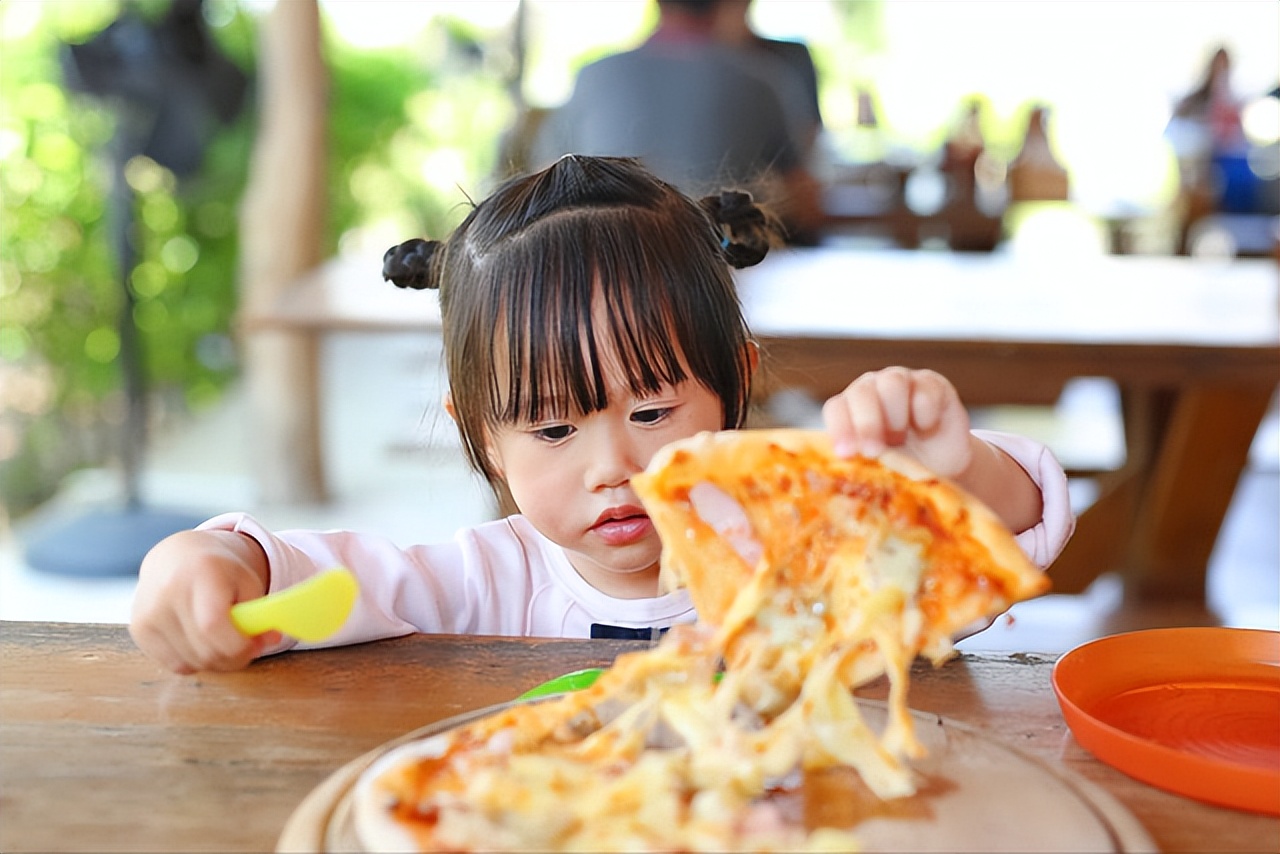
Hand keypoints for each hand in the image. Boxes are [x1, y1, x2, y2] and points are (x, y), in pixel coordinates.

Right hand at [129, 530, 275, 673]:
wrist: (176, 557)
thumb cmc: (220, 571)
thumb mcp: (247, 581)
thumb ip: (260, 612)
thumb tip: (270, 639)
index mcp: (199, 573)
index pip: (212, 625)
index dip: (239, 645)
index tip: (257, 645)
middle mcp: (167, 593)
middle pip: (204, 650)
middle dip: (234, 656)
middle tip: (248, 644)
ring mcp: (148, 612)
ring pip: (192, 663)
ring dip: (216, 660)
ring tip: (223, 637)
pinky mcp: (139, 630)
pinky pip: (176, 665)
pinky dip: (195, 660)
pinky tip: (200, 639)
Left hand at [822, 367, 972, 477]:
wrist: (943, 468)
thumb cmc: (901, 468)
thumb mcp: (877, 470)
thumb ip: (859, 464)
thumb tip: (845, 474)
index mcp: (850, 409)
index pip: (836, 409)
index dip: (839, 429)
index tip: (846, 454)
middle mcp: (872, 390)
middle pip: (861, 393)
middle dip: (866, 424)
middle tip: (874, 451)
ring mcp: (903, 382)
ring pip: (892, 382)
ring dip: (894, 414)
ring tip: (900, 439)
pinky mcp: (933, 384)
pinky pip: (925, 390)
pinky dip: (924, 411)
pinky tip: (927, 427)